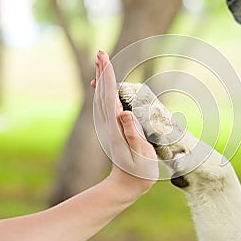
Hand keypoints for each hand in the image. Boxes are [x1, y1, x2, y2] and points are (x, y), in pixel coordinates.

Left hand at [93, 51, 157, 196]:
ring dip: (102, 80)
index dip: (109, 76)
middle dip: (103, 72)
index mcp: (117, 127)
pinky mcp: (114, 130)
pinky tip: (104, 88)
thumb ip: (133, 134)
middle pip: (104, 93)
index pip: (111, 96)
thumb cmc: (139, 173)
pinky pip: (106, 106)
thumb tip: (123, 113)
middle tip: (100, 53)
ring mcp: (110, 127)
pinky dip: (104, 93)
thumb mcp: (140, 156)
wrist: (125, 187)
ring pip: (103, 98)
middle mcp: (110, 124)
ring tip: (101, 65)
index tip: (105, 58)